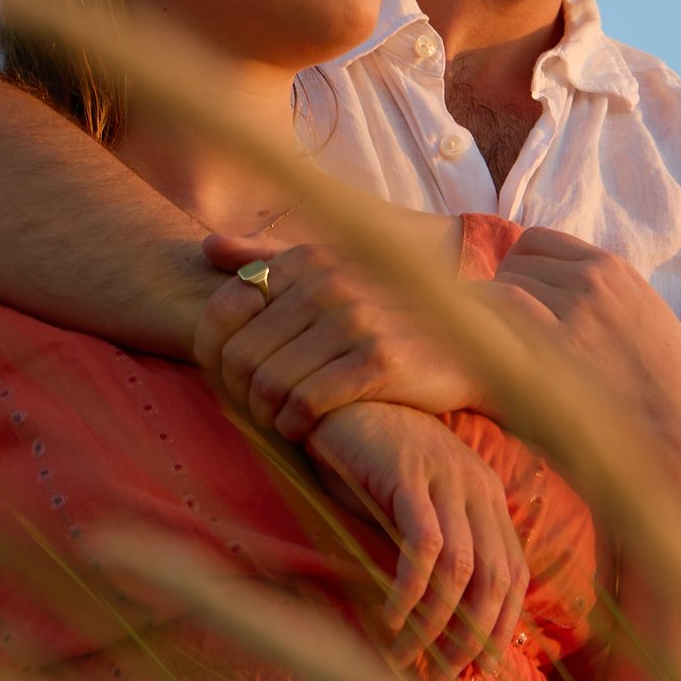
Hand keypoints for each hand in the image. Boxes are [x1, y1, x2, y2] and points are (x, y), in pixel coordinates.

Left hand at [196, 231, 494, 442]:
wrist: (472, 337)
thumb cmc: (391, 310)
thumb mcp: (335, 268)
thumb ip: (271, 257)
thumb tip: (208, 248)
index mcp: (309, 259)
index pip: (224, 313)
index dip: (216, 358)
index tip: (234, 382)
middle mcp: (328, 283)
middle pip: (242, 354)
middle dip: (239, 394)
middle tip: (254, 413)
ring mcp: (354, 320)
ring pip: (270, 383)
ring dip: (266, 415)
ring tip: (278, 423)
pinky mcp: (378, 360)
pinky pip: (307, 403)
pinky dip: (295, 426)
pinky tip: (304, 432)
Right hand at [300, 399, 529, 677]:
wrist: (341, 401)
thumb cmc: (374, 461)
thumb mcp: (417, 505)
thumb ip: (436, 548)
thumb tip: (437, 622)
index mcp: (488, 496)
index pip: (514, 572)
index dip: (502, 625)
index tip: (480, 669)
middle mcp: (477, 487)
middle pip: (495, 578)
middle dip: (473, 637)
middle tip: (443, 677)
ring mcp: (445, 478)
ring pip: (460, 569)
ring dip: (436, 624)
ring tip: (407, 659)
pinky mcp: (408, 474)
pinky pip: (422, 545)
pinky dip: (409, 591)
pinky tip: (389, 620)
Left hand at [494, 230, 680, 494]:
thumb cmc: (665, 400)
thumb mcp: (643, 324)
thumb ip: (601, 301)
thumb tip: (546, 299)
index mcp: (614, 272)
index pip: (536, 243)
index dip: (518, 272)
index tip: (517, 306)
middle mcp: (589, 283)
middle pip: (512, 266)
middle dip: (502, 298)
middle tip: (506, 342)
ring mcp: (568, 316)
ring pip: (498, 291)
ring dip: (489, 321)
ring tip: (498, 359)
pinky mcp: (546, 357)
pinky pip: (489, 321)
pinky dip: (480, 337)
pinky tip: (487, 367)